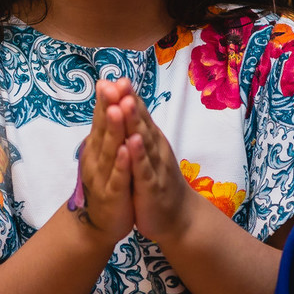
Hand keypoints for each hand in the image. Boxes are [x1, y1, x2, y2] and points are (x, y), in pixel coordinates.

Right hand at [71, 79, 133, 245]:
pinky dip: (122, 163)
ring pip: (110, 150)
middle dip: (108, 107)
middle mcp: (97, 158)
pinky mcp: (113, 195)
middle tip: (110, 85)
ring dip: (114, 129)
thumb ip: (105, 131)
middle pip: (103, 129)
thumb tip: (108, 103)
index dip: (105, 100)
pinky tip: (126, 149)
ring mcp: (104, 176)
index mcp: (97, 147)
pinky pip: (118, 177)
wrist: (98, 225)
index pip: (100, 119)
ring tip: (117, 108)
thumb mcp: (105, 155)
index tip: (109, 79)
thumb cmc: (106, 184)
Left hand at [120, 90, 197, 246]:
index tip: (115, 76)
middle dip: (128, 101)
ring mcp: (154, 166)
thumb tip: (128, 103)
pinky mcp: (151, 187)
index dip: (127, 95)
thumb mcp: (147, 152)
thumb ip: (139, 129)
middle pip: (140, 121)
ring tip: (124, 103)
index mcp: (150, 139)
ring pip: (143, 141)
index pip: (138, 113)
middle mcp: (154, 148)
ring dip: (133, 122)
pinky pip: (144, 169)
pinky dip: (138, 155)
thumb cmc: (158, 181)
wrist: (178, 217)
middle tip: (119, 81)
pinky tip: (132, 142)